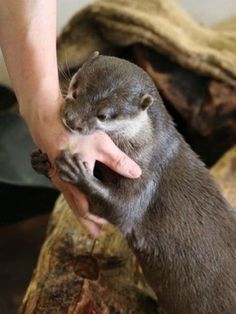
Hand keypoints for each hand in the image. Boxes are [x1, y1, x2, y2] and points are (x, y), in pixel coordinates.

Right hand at [26, 98, 140, 236]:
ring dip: (80, 209)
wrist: (45, 119)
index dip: (95, 219)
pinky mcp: (54, 167)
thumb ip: (119, 161)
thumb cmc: (73, 131)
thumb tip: (136, 174)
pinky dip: (74, 196)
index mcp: (75, 181)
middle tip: (95, 233)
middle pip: (76, 207)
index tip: (104, 228)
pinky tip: (78, 193)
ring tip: (88, 218)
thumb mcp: (100, 145)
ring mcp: (57, 175)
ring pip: (69, 198)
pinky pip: (65, 188)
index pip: (85, 208)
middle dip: (87, 221)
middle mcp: (64, 182)